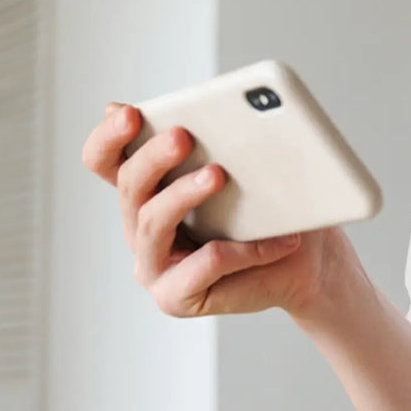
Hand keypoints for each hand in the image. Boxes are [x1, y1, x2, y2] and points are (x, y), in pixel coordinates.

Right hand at [80, 103, 350, 319]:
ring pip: (154, 223)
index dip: (109, 137)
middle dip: (153, 157)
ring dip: (184, 194)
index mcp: (147, 189)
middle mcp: (140, 226)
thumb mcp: (246, 167)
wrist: (306, 262)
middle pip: (129, 186)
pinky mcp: (175, 297)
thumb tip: (214, 113)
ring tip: (219, 174)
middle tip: (182, 136)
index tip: (131, 114)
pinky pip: (204, 266)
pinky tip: (278, 240)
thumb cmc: (272, 210)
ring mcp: (153, 265)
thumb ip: (218, 141)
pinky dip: (243, 249)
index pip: (104, 160)